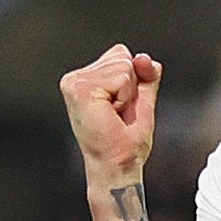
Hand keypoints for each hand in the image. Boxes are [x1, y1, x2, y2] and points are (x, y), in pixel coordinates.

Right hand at [60, 46, 162, 220]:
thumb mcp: (141, 99)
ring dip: (128, 94)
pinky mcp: (80, 89)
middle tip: (117, 114)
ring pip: (124, 66)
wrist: (116, 166)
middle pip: (123, 56)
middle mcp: (75, 78)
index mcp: (85, 79)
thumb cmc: (123, 142)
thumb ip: (145, 75)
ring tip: (113, 116)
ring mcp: (75, 83)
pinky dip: (125, 98)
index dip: (132, 81)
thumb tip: (145, 58)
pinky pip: (122, 77)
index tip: (119, 107)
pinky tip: (111, 114)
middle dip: (131, 87)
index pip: (121, 54)